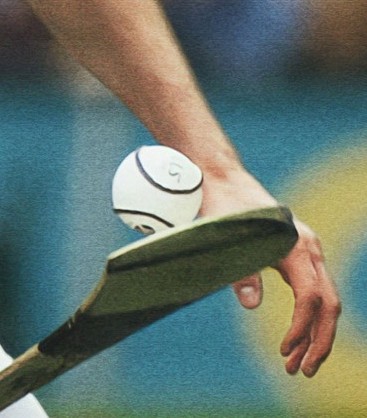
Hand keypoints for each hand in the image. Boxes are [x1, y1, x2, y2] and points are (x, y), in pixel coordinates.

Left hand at [199, 170, 341, 376]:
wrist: (224, 180)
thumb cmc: (222, 208)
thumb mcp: (224, 237)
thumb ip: (240, 270)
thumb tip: (251, 304)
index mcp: (296, 246)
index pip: (310, 297)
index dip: (300, 327)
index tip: (283, 350)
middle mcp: (310, 249)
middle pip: (329, 305)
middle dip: (318, 341)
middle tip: (300, 371)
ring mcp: (309, 252)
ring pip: (326, 302)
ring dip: (315, 335)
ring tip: (297, 365)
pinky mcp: (300, 256)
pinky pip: (315, 293)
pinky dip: (309, 320)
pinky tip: (297, 340)